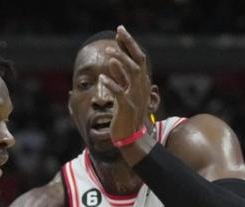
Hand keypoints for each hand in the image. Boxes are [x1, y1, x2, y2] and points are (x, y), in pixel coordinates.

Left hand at [103, 25, 151, 140]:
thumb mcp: (123, 93)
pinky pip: (120, 93)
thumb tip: (113, 62)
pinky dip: (112, 84)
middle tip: (119, 30)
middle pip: (139, 60)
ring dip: (121, 60)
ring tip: (109, 51)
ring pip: (133, 73)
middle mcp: (141, 86)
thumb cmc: (125, 115)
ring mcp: (136, 96)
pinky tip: (102, 78)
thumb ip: (120, 78)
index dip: (129, 44)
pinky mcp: (128, 107)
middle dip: (129, 44)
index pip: (138, 58)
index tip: (120, 31)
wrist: (131, 137)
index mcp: (141, 82)